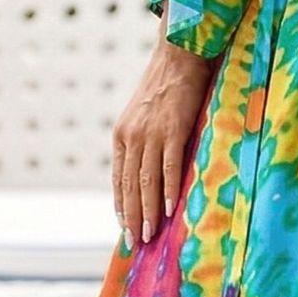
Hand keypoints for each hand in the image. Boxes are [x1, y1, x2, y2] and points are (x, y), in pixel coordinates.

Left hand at [112, 42, 213, 249]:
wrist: (178, 54)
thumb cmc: (165, 85)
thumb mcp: (143, 114)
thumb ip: (142, 140)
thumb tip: (148, 171)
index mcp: (121, 135)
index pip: (118, 179)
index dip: (122, 206)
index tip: (125, 229)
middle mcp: (132, 136)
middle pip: (130, 185)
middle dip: (133, 217)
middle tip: (137, 242)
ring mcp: (152, 133)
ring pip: (146, 181)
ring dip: (148, 211)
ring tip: (151, 234)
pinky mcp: (174, 128)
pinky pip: (169, 165)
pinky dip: (167, 189)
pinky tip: (168, 208)